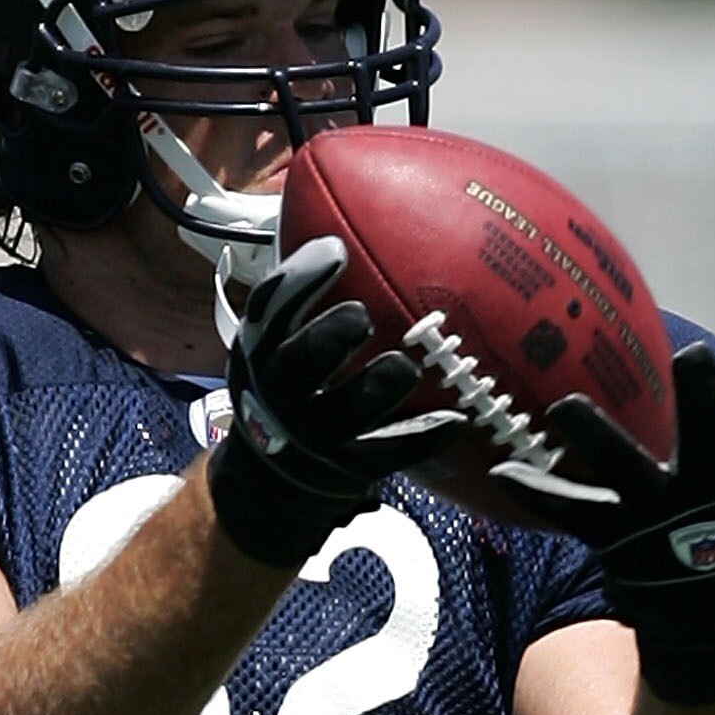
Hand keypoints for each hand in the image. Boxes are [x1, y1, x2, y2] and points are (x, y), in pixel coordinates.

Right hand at [206, 239, 462, 569]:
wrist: (269, 485)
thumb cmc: (289, 395)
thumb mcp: (273, 351)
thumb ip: (302, 306)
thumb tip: (355, 229)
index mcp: (261, 353)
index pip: (271, 309)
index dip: (301, 279)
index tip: (335, 250)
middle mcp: (280, 393)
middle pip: (301, 361)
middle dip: (331, 336)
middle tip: (361, 316)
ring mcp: (312, 436)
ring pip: (345, 411)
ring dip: (377, 387)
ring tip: (403, 367)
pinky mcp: (345, 470)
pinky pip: (387, 454)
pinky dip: (421, 438)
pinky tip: (454, 421)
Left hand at [541, 330, 714, 703]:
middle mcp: (705, 490)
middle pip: (705, 436)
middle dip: (701, 398)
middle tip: (691, 354)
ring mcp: (658, 517)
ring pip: (626, 470)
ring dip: (595, 438)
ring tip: (562, 407)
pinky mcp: (615, 541)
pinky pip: (570, 514)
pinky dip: (536, 493)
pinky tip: (499, 471)